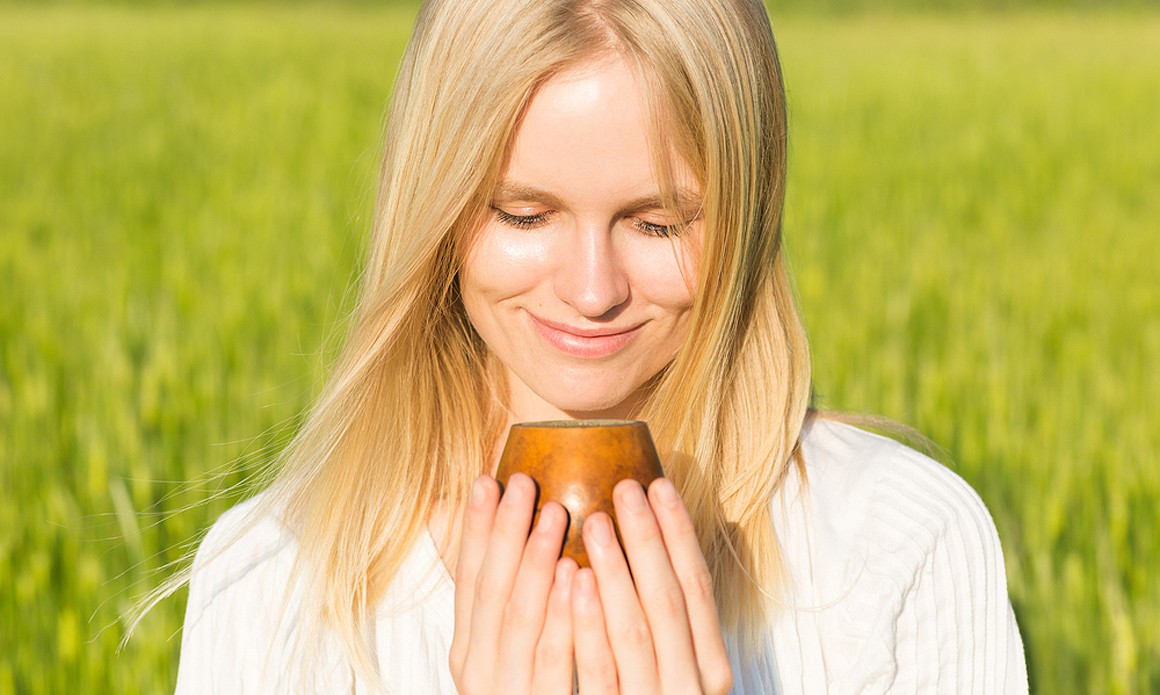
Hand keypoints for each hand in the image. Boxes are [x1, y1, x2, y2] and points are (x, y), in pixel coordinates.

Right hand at [448, 473, 577, 693]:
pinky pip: (553, 662)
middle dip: (507, 533)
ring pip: (520, 621)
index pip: (467, 580)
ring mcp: (508, 693)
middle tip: (523, 481)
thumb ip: (494, 595)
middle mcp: (479, 672)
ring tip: (553, 513)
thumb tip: (461, 522)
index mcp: (468, 650)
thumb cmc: (522, 694)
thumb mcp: (499, 648)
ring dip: (536, 563)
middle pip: (492, 592)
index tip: (487, 479)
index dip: (476, 530)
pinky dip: (563, 616)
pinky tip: (579, 577)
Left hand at [572, 478, 732, 693]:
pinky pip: (599, 667)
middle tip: (626, 488)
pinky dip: (587, 622)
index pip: (698, 588)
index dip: (679, 535)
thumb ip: (673, 624)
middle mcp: (689, 685)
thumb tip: (660, 541)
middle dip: (647, 540)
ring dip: (615, 571)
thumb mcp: (677, 670)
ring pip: (633, 629)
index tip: (660, 486)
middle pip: (668, 600)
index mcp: (711, 668)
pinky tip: (574, 580)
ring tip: (595, 522)